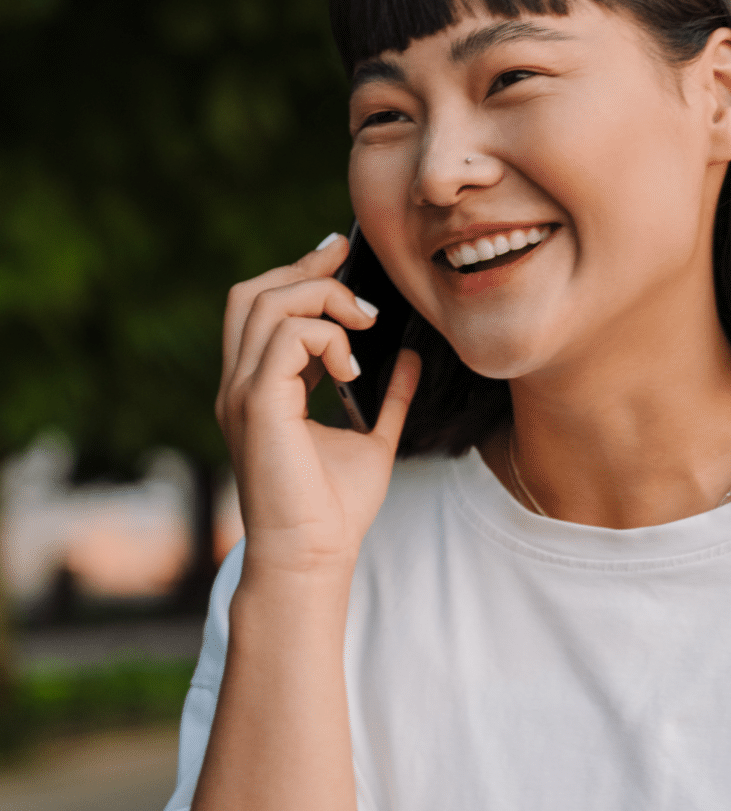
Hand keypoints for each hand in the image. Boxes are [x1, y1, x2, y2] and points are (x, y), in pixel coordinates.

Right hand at [216, 233, 421, 578]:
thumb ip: (388, 395)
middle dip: (306, 271)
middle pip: (252, 292)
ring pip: (265, 304)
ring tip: (365, 326)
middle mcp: (240, 385)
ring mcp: (242, 394)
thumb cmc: (335, 508)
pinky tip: (352, 367)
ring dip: (324, 301)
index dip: (299, 273)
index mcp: (259, 388)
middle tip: (353, 270)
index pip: (260, 307)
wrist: (313, 556)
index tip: (342, 254)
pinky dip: (326, 337)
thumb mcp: (373, 437)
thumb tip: (411, 354)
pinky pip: (285, 338)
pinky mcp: (258, 406)